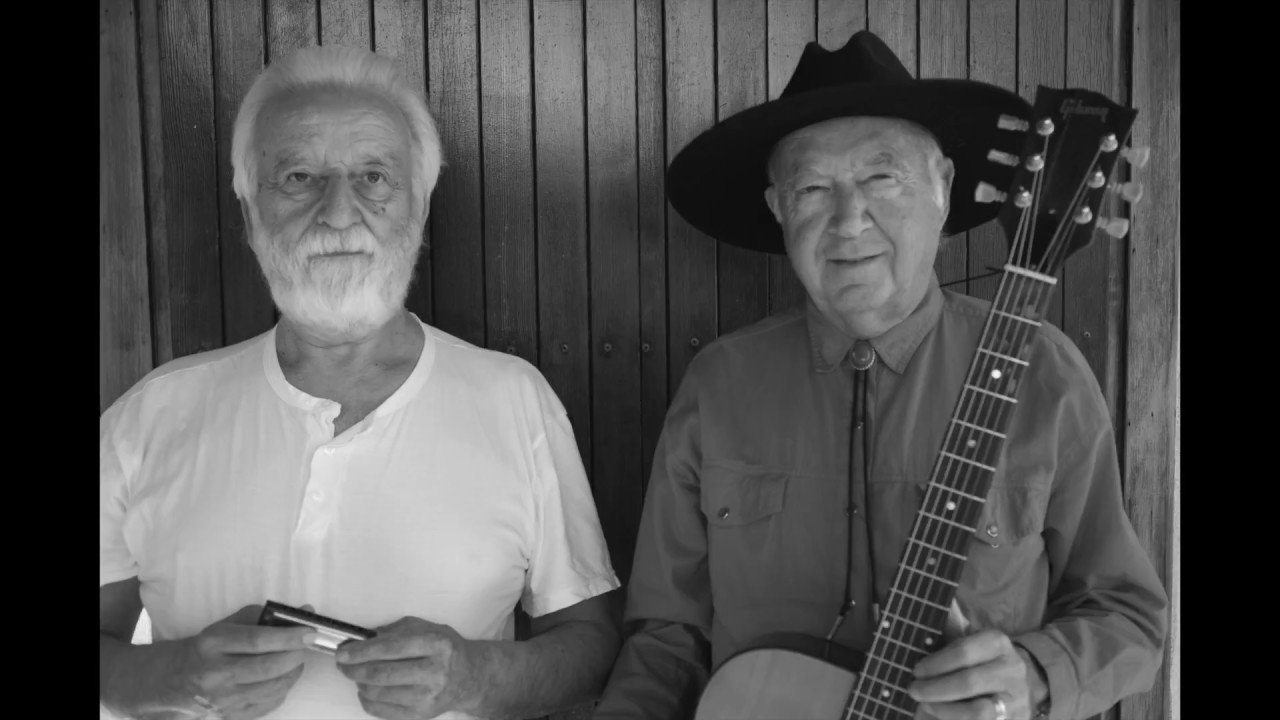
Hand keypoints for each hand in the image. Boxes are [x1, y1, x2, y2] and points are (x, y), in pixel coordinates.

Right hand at [170, 604, 312, 718]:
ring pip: (272, 688)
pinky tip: (281, 678)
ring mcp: (223, 699)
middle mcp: (216, 674)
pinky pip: (268, 704)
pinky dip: (282, 689)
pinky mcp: (230, 715)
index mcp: (214, 645)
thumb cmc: (208, 647)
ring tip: (295, 661)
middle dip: (295, 655)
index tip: (310, 633)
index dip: (288, 637)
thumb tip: (303, 612)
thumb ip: (264, 617)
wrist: (177, 679)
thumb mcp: (227, 624)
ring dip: (293, 672)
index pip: (257, 641)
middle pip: (268, 667)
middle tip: (307, 646)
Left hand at [334, 617, 482, 719]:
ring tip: (356, 675)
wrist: (470, 677)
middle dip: (354, 669)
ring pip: (379, 693)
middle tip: (342, 664)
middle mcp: (435, 671)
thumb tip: (365, 638)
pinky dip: (367, 700)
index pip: (391, 648)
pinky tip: (365, 690)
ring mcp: (429, 696)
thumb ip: (398, 629)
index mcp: (437, 644)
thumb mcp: (429, 628)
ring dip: (359, 683)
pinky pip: (383, 711)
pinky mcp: (422, 715)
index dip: (362, 651)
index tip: (343, 652)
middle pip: (382, 673)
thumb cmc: (446, 649)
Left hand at [907, 630, 1046, 719]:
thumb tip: (929, 630)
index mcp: (997, 643)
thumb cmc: (983, 660)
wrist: (1022, 684)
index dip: (936, 663)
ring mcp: (1016, 699)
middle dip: (935, 688)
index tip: (916, 671)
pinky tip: (940, 717)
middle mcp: (1011, 670)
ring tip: (926, 705)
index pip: (963, 652)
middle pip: (968, 682)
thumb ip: (950, 633)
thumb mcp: (972, 642)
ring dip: (945, 710)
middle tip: (914, 690)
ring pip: (978, 711)